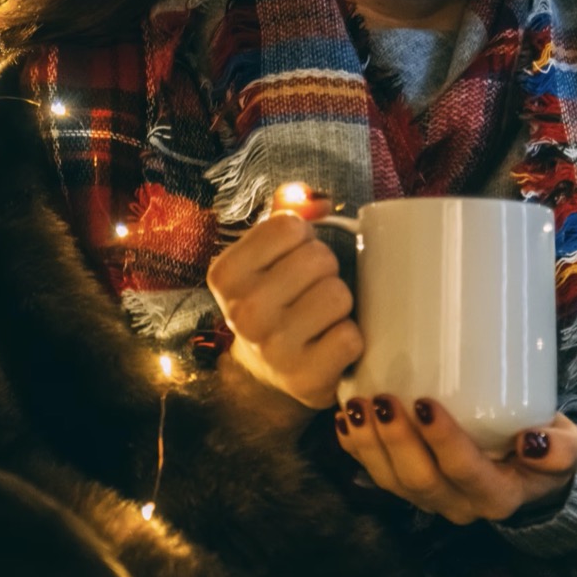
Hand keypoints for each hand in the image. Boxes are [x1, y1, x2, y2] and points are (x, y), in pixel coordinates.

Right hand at [206, 185, 361, 416]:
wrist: (270, 375)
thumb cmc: (277, 301)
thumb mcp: (266, 256)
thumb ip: (286, 211)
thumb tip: (317, 199)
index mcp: (226, 273)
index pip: (290, 226)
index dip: (305, 239)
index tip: (293, 261)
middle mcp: (242, 310)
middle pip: (319, 258)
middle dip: (326, 271)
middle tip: (311, 293)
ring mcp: (272, 347)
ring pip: (338, 295)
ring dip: (340, 305)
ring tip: (321, 318)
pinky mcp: (305, 377)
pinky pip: (351, 337)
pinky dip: (350, 339)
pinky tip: (330, 346)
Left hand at [335, 397, 576, 524]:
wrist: (529, 467)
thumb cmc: (546, 447)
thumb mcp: (568, 448)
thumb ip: (561, 449)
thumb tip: (534, 441)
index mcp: (496, 495)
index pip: (464, 472)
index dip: (441, 441)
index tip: (425, 403)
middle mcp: (458, 504)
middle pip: (419, 479)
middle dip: (395, 440)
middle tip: (382, 400)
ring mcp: (429, 497)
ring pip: (390, 480)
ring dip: (369, 443)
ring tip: (358, 405)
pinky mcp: (408, 484)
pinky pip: (375, 473)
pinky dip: (355, 446)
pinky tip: (345, 417)